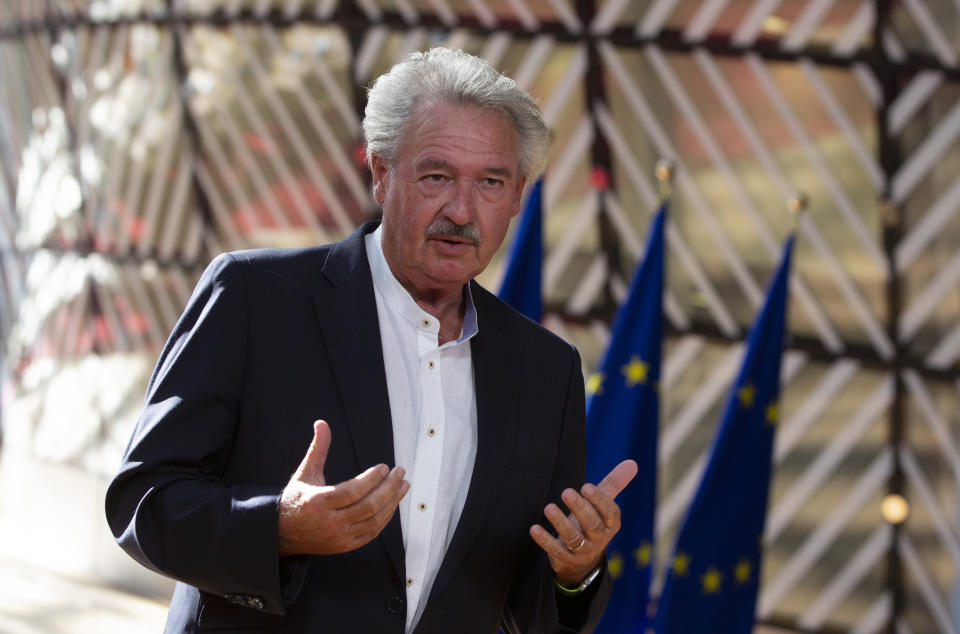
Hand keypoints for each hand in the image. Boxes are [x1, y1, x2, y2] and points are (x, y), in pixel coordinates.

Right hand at [278, 420, 408, 556]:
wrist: (284, 534)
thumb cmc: (296, 500)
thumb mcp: (305, 473)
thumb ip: (318, 449)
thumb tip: (322, 423)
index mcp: (318, 502)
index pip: (352, 491)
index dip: (371, 479)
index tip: (384, 467)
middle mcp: (330, 522)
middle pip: (368, 506)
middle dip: (389, 488)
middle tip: (400, 472)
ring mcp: (339, 537)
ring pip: (373, 520)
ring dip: (392, 502)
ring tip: (403, 485)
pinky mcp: (345, 546)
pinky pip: (371, 532)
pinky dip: (385, 518)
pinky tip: (393, 503)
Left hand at [529, 459, 637, 586]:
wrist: (583, 560)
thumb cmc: (593, 522)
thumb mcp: (603, 504)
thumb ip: (614, 484)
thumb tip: (632, 463)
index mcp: (611, 524)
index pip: (609, 512)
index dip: (599, 500)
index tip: (586, 486)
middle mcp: (599, 538)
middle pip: (592, 524)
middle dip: (579, 508)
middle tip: (566, 492)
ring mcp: (583, 551)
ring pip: (573, 538)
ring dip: (560, 523)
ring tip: (548, 508)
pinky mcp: (566, 559)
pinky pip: (556, 550)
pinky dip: (545, 540)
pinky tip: (534, 529)